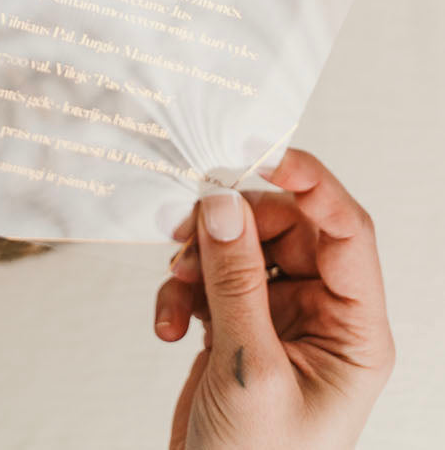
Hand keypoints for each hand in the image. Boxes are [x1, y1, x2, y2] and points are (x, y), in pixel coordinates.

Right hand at [154, 149, 394, 449]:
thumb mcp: (250, 368)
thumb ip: (236, 280)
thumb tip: (222, 203)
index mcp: (354, 331)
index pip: (346, 230)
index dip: (310, 183)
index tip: (263, 152)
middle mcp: (322, 318)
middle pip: (283, 229)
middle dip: (231, 225)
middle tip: (188, 229)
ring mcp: (278, 322)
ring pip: (240, 248)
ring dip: (198, 261)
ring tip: (174, 286)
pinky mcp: (238, 329)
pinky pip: (210, 280)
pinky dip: (181, 292)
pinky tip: (167, 324)